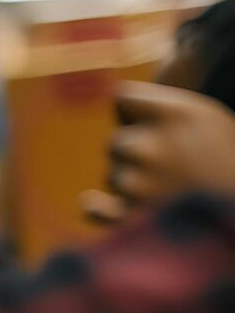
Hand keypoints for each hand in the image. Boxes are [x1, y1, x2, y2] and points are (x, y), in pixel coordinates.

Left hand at [81, 82, 234, 225]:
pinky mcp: (137, 217)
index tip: (160, 124)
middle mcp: (150, 148)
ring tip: (175, 189)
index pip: (121, 99)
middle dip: (138, 151)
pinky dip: (98, 210)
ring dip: (134, 182)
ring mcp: (140, 185)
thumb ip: (158, 102)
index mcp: (171, 115)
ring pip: (114, 176)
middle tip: (176, 165)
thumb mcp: (204, 114)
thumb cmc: (226, 154)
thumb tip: (112, 95)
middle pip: (116, 142)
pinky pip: (103, 213)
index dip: (137, 112)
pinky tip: (90, 202)